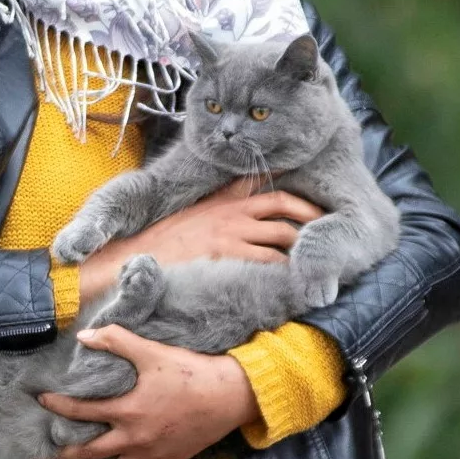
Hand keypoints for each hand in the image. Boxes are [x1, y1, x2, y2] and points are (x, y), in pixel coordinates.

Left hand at [39, 325, 259, 458]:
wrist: (230, 397)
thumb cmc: (191, 372)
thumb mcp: (152, 352)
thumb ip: (117, 341)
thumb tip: (84, 337)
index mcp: (127, 411)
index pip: (81, 412)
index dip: (58, 406)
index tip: (42, 402)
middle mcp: (134, 440)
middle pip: (88, 453)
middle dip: (61, 456)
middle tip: (40, 458)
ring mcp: (150, 457)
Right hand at [77, 182, 323, 301]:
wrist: (133, 257)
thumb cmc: (159, 244)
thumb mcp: (189, 217)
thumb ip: (214, 211)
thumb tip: (238, 214)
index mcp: (220, 200)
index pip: (261, 182)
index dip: (289, 183)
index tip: (309, 190)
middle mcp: (229, 212)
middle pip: (282, 203)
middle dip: (310, 213)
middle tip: (327, 226)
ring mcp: (231, 233)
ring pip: (282, 233)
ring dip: (304, 245)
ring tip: (319, 256)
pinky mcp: (229, 255)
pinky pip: (270, 261)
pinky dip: (288, 269)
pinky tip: (299, 276)